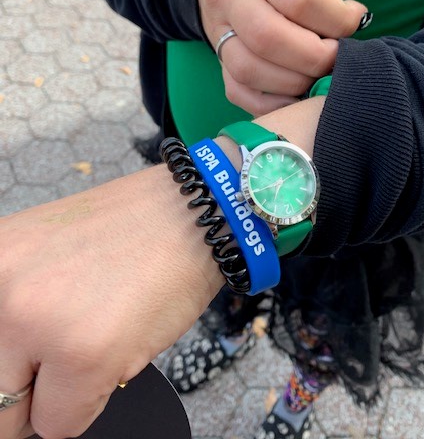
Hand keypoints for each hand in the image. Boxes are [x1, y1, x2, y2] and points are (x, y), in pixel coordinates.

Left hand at [0, 95, 324, 438]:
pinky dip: (92, 401)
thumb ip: (16, 307)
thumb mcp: (50, 254)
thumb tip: (10, 373)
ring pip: (25, 416)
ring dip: (61, 393)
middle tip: (70, 354)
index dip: (11, 366)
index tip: (32, 366)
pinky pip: (65, 423)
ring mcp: (37, 323)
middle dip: (32, 386)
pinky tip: (118, 347)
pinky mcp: (84, 355)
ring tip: (98, 338)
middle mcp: (1, 290)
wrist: (195, 214)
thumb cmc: (134, 230)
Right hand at [197, 0, 366, 115]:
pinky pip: (239, 91)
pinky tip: (300, 93)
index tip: (355, 17)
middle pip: (269, 38)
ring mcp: (216, 29)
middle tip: (340, 54)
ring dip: (296, 81)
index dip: (335, 17)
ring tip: (322, 72)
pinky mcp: (216, 58)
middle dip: (316, 56)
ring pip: (250, 69)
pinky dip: (273, 102)